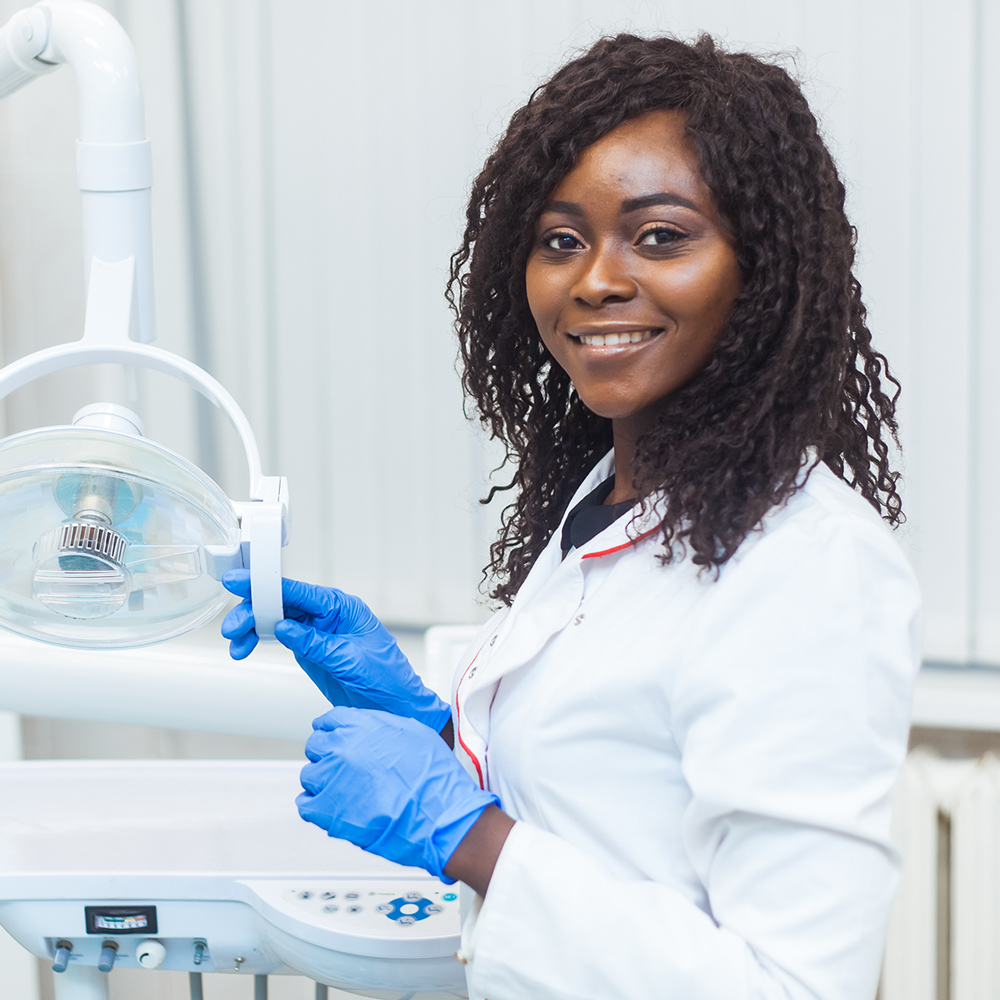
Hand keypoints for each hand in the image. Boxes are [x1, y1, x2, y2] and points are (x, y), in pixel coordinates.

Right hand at [221, 570, 450, 730]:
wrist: (394, 707)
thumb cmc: (386, 678)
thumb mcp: (349, 659)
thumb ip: (315, 643)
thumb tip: (284, 627)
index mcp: (343, 607)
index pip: (300, 591)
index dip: (267, 585)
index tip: (240, 581)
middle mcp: (327, 614)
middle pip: (282, 603)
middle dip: (254, 611)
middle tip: (233, 627)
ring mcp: (316, 631)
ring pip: (275, 619)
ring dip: (252, 628)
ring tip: (236, 644)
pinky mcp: (308, 648)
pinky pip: (278, 637)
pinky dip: (259, 641)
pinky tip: (245, 648)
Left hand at [297, 707, 499, 881]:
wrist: (440, 815)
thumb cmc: (434, 777)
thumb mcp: (414, 732)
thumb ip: (382, 726)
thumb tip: (370, 730)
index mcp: (361, 725)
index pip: (328, 721)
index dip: (334, 732)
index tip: (337, 742)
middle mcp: (341, 747)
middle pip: (316, 746)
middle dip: (328, 756)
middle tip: (346, 770)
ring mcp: (331, 779)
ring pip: (309, 775)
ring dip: (324, 782)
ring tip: (347, 793)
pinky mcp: (326, 811)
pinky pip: (305, 804)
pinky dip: (316, 807)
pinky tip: (336, 808)